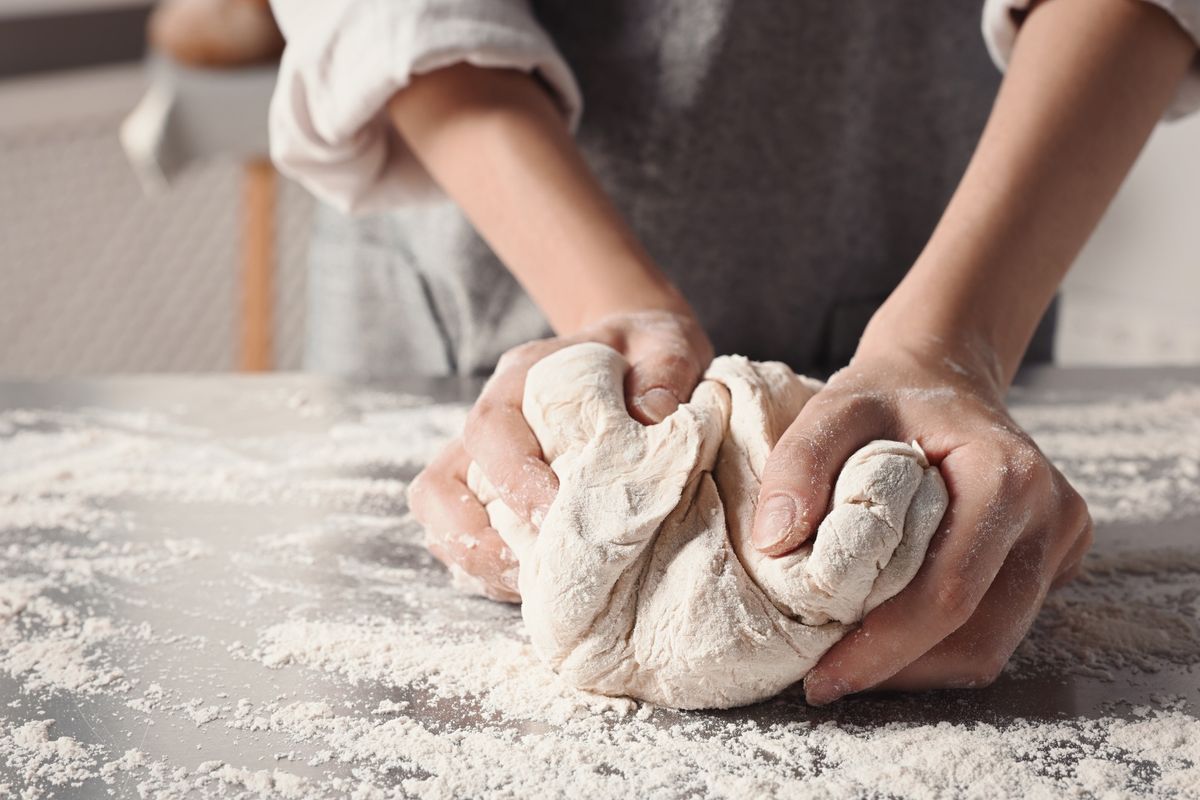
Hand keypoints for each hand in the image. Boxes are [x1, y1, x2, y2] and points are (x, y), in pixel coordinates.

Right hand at [409, 309, 712, 600]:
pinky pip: (462, 538)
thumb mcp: (666, 345)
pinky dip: (488, 570)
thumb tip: (653, 417)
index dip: (514, 479)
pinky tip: (534, 588)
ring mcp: (483, 459)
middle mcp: (493, 419)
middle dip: (477, 538)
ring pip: (439, 516)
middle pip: (442, 482)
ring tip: (532, 590)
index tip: (557, 518)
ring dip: (476, 561)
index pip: (492, 428)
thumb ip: (665, 371)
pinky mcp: (493, 494)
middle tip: (535, 572)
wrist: (636, 354)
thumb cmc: (646, 351)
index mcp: (524, 377)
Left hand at [750, 334, 1092, 703]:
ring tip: (852, 661)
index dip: (885, 647)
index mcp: (1008, 477)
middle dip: (899, 670)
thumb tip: (776, 541)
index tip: (824, 676)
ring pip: (992, 646)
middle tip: (829, 678)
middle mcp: (1051, 515)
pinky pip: (997, 629)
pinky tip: (889, 635)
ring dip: (918, 667)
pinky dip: (940, 646)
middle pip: (980, 636)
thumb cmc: (888, 394)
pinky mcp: (1055, 560)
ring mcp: (1062, 541)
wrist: (942, 376)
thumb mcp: (834, 406)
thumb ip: (800, 461)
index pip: (949, 592)